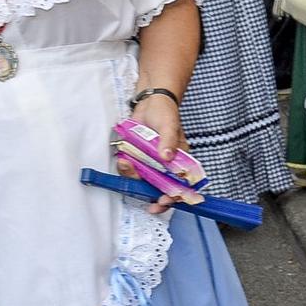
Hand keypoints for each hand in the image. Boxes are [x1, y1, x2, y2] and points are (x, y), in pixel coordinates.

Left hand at [118, 92, 185, 214]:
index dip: (175, 195)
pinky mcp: (138, 157)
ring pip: (144, 179)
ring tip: (127, 163)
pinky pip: (131, 169)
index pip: (182, 183)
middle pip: (161, 187)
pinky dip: (125, 167)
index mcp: (180, 159)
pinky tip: (123, 159)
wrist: (149, 101)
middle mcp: (166, 164)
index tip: (164, 201)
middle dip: (152, 194)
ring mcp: (151, 162)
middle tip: (147, 203)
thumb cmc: (165, 112)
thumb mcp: (169, 125)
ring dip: (134, 176)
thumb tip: (167, 157)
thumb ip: (169, 141)